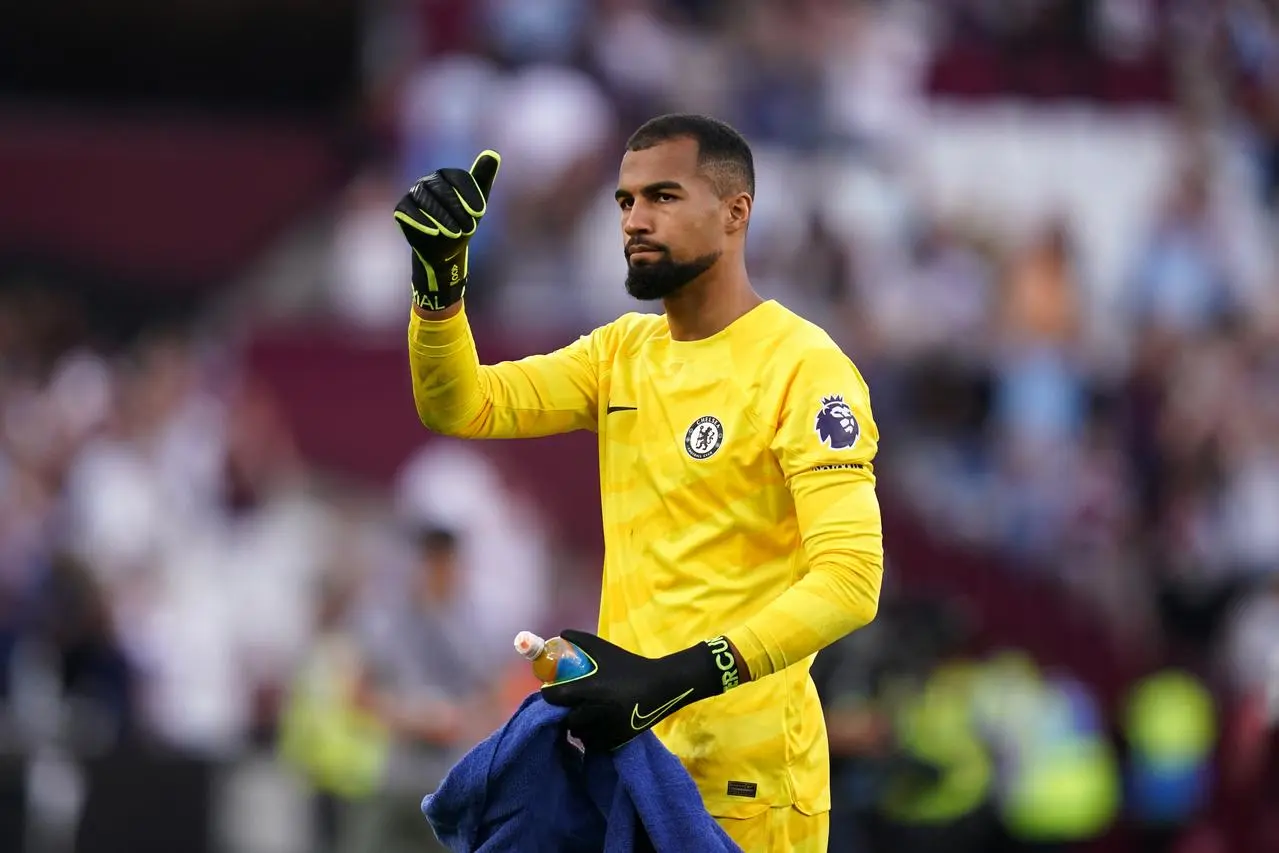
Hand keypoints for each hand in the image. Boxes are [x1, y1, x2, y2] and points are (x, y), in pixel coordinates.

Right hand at [393, 150, 500, 311]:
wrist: (446, 247)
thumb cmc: (462, 222)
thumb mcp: (477, 204)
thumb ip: (483, 178)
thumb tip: (493, 153)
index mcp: (448, 175)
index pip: (459, 178)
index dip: (470, 194)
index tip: (481, 213)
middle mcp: (429, 181)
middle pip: (442, 189)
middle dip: (457, 209)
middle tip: (470, 228)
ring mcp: (414, 194)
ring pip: (426, 199)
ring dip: (442, 216)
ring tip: (456, 232)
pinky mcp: (402, 208)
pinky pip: (408, 210)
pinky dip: (421, 220)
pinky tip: (434, 231)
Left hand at [540, 629, 742, 751]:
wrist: (661, 685)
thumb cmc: (630, 666)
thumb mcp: (606, 650)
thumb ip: (583, 640)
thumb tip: (561, 633)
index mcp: (592, 688)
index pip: (557, 696)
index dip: (550, 694)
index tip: (550, 691)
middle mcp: (597, 710)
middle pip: (567, 718)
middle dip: (565, 712)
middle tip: (569, 705)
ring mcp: (607, 727)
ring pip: (580, 733)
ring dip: (578, 725)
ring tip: (583, 715)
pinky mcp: (617, 739)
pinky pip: (594, 742)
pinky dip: (592, 735)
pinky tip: (596, 724)